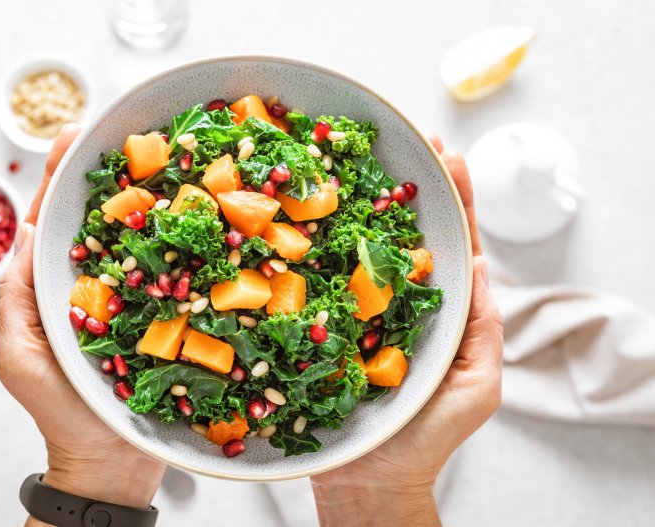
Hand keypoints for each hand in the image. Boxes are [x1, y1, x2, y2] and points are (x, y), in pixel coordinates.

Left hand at [0, 125, 164, 524]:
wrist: (113, 461)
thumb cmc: (61, 412)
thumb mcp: (21, 357)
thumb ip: (17, 299)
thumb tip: (22, 233)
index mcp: (56, 288)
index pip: (54, 222)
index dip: (61, 177)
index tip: (72, 134)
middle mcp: (100, 285)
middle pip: (105, 220)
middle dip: (115, 175)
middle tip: (130, 129)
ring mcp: (139, 298)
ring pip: (147, 241)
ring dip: (158, 201)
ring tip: (171, 158)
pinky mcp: (171, 316)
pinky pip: (180, 275)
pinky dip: (193, 244)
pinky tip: (206, 217)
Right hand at [310, 136, 502, 525]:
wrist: (369, 475)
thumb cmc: (428, 435)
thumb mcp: (478, 386)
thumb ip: (484, 329)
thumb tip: (482, 266)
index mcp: (439, 307)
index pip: (452, 244)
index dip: (455, 200)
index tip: (451, 156)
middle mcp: (395, 298)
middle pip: (404, 232)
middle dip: (409, 185)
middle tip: (410, 139)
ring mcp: (356, 307)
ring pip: (358, 247)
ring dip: (359, 201)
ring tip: (357, 156)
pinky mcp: (321, 321)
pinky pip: (316, 279)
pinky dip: (311, 243)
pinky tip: (305, 210)